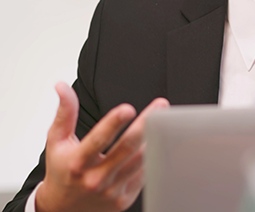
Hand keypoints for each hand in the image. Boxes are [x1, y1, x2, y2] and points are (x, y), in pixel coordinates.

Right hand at [35, 82, 169, 211]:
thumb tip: (62, 87)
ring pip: (141, 160)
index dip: (113, 123)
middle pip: (126, 148)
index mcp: (77, 162)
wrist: (63, 208)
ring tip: (165, 120)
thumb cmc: (63, 170)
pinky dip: (153, 156)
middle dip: (146, 124)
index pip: (97, 140)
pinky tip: (161, 141)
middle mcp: (95, 179)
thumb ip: (65, 113)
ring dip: (155, 138)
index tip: (127, 108)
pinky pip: (145, 174)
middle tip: (160, 105)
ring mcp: (111, 191)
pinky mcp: (124, 199)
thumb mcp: (57, 142)